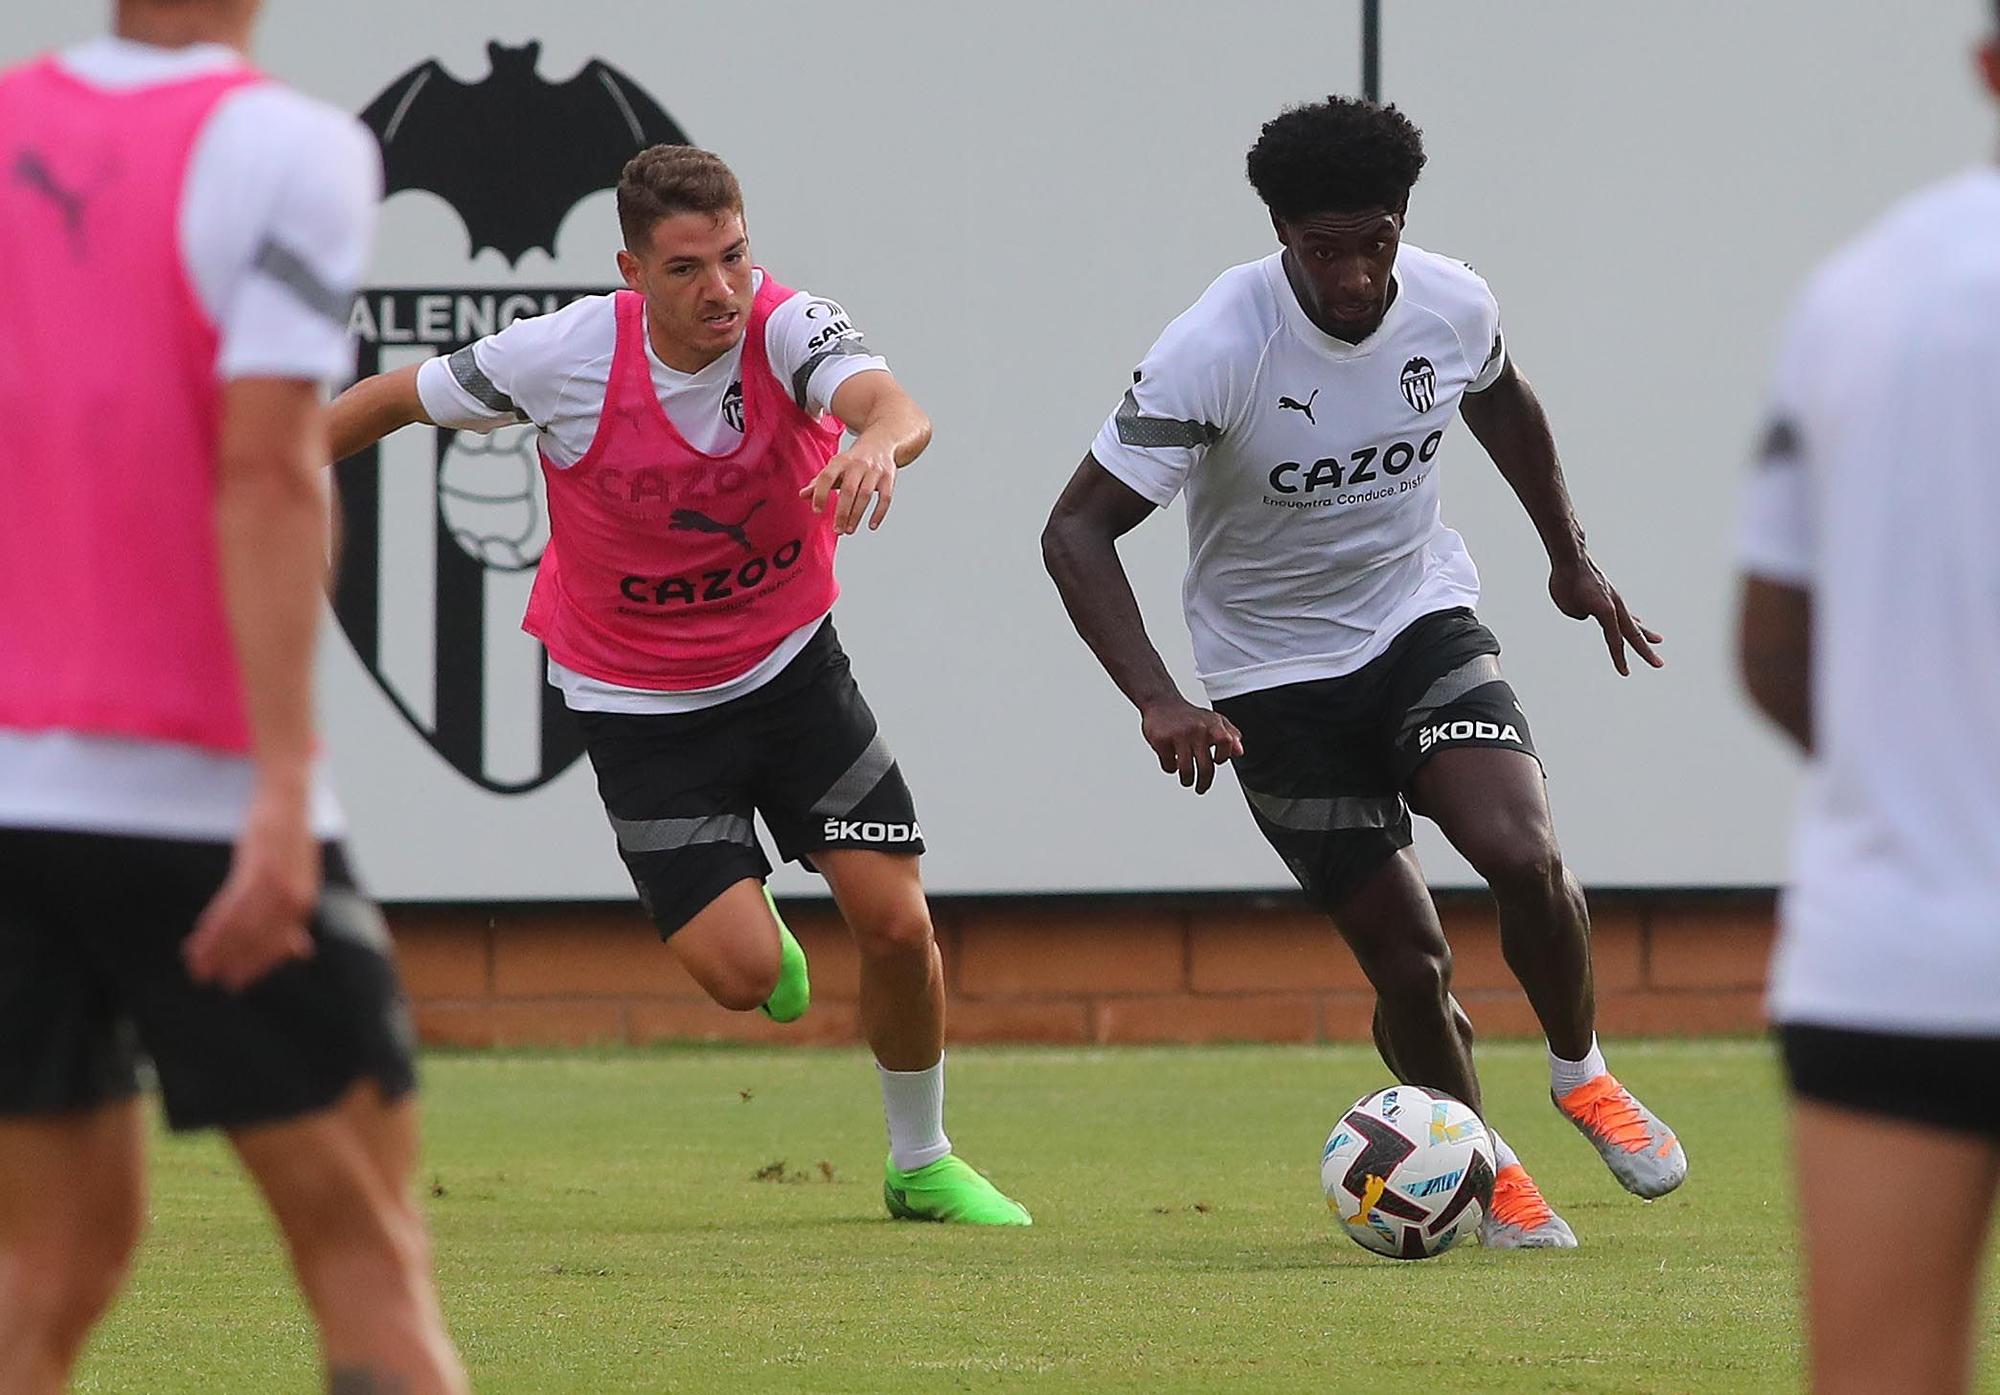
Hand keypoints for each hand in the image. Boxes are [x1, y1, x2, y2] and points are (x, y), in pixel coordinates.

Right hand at [183, 785, 319, 991]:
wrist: (287, 798)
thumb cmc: (290, 841)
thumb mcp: (300, 880)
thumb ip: (295, 915)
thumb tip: (301, 949)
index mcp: (306, 902)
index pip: (279, 946)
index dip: (256, 966)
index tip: (236, 983)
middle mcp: (294, 896)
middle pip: (257, 940)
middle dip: (230, 962)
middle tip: (206, 979)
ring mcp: (276, 882)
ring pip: (240, 925)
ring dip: (215, 947)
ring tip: (195, 963)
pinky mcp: (256, 867)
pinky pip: (230, 904)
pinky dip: (213, 924)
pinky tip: (198, 936)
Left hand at [799, 441, 896, 534]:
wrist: (881, 442)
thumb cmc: (853, 460)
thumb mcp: (835, 467)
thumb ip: (819, 482)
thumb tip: (802, 495)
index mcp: (841, 461)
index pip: (827, 477)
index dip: (820, 494)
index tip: (817, 511)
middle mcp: (858, 464)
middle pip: (848, 490)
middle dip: (842, 512)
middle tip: (837, 530)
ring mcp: (875, 471)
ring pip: (865, 495)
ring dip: (857, 515)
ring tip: (849, 530)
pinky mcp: (889, 477)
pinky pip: (885, 497)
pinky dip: (879, 513)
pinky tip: (871, 526)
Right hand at [1140, 695, 1243, 794]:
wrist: (1161, 702)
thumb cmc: (1190, 715)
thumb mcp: (1213, 720)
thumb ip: (1230, 734)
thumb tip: (1239, 752)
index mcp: (1212, 724)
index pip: (1226, 743)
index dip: (1222, 756)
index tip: (1216, 761)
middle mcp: (1197, 729)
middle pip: (1206, 766)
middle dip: (1204, 783)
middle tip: (1201, 788)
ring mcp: (1179, 735)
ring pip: (1186, 770)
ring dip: (1187, 780)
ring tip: (1187, 780)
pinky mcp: (1162, 740)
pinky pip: (1169, 765)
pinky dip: (1170, 768)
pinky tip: (1172, 762)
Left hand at [1549, 553, 1663, 676]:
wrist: (1571, 557)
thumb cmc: (1567, 581)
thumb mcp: (1570, 606)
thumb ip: (1582, 614)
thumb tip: (1588, 611)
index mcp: (1606, 611)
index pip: (1614, 640)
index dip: (1619, 657)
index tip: (1625, 673)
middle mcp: (1615, 605)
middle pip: (1632, 633)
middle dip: (1645, 650)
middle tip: (1660, 664)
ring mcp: (1614, 598)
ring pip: (1631, 620)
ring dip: (1644, 632)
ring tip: (1659, 640)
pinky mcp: (1609, 594)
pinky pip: (1623, 611)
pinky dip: (1631, 619)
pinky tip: (1638, 624)